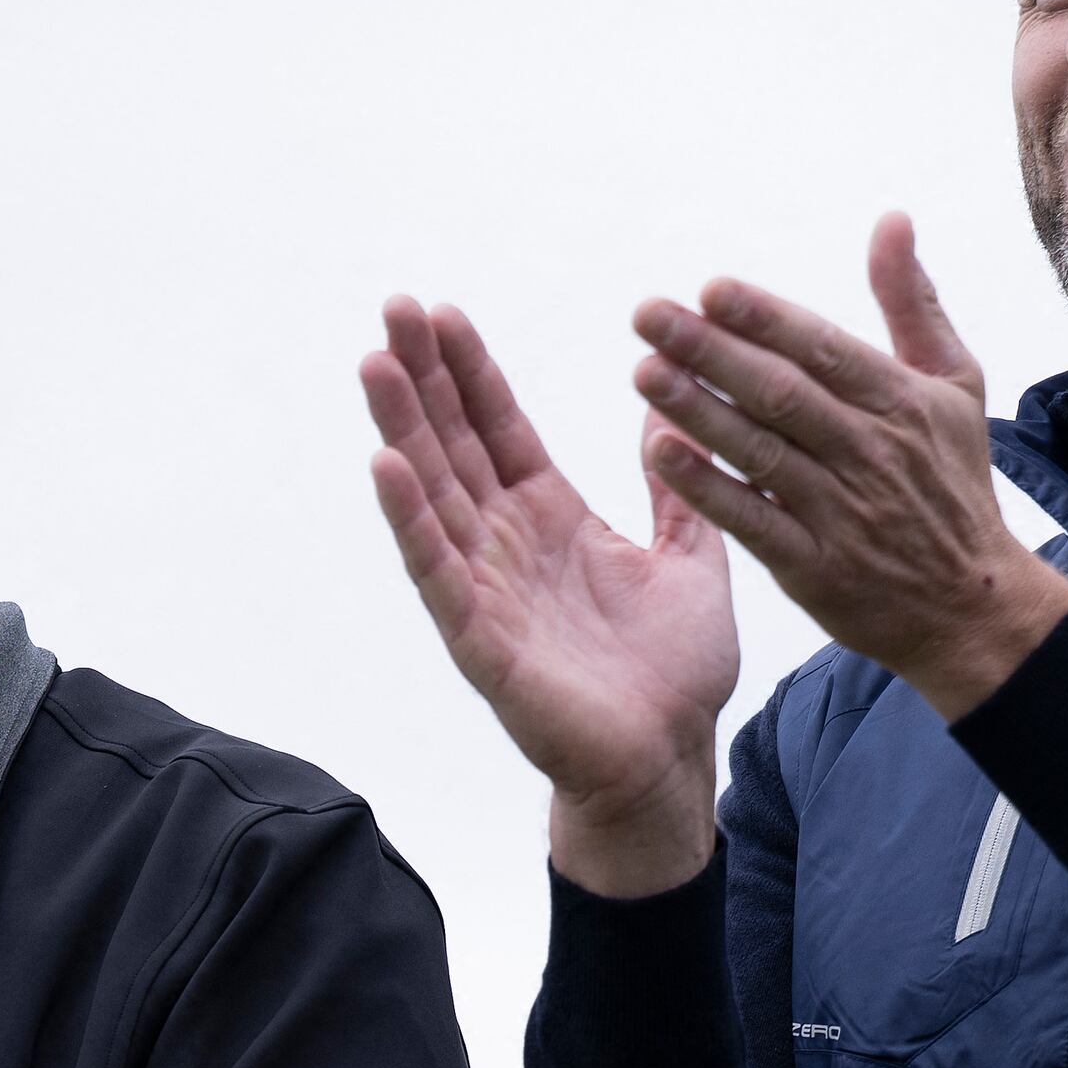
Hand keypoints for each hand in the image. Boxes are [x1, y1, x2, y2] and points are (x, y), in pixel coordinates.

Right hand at [364, 296, 742, 896]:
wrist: (668, 760)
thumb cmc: (675, 674)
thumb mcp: (691, 560)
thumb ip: (677, 493)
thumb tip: (674, 418)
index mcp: (552, 520)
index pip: (498, 429)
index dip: (469, 371)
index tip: (441, 312)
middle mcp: (507, 546)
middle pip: (454, 444)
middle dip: (422, 377)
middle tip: (393, 307)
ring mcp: (486, 589)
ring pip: (434, 493)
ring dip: (402, 428)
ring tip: (375, 362)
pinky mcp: (481, 639)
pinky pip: (439, 570)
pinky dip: (411, 520)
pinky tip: (386, 466)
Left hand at [629, 213, 1067, 722]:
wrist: (971, 604)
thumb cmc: (952, 481)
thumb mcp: (954, 385)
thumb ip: (913, 303)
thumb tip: (891, 219)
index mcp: (902, 401)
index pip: (822, 349)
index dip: (765, 318)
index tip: (710, 289)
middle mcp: (872, 451)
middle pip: (781, 393)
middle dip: (710, 351)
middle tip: (648, 315)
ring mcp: (842, 512)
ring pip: (761, 452)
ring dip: (698, 411)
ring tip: (643, 373)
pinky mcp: (816, 567)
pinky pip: (753, 521)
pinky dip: (707, 488)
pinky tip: (661, 454)